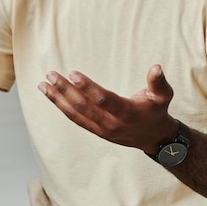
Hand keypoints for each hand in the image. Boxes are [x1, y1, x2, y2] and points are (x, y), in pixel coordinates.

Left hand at [38, 65, 177, 153]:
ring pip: (75, 114)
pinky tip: (51, 95)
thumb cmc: (157, 110)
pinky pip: (75, 119)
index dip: (88, 87)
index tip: (73, 73)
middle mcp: (112, 124)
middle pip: (84, 107)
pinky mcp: (95, 131)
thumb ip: (158, 82)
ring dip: (58, 99)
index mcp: (127, 113)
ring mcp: (101, 129)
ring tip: (43, 84)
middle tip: (51, 74)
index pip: (104, 100)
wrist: (154, 138)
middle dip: (65, 90)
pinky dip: (61, 107)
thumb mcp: (163, 96)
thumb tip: (157, 67)